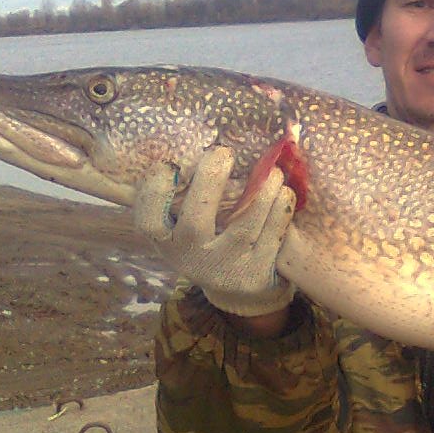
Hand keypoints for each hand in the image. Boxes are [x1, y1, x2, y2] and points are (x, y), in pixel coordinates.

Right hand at [133, 146, 295, 316]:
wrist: (236, 289)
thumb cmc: (207, 241)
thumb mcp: (184, 227)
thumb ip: (181, 196)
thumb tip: (187, 143)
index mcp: (167, 242)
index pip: (149, 221)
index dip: (154, 192)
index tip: (169, 165)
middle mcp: (192, 258)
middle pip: (196, 222)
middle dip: (209, 182)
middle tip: (223, 152)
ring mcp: (225, 268)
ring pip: (244, 227)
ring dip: (260, 192)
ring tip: (271, 169)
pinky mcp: (257, 274)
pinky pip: (273, 236)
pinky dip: (280, 209)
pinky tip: (284, 190)